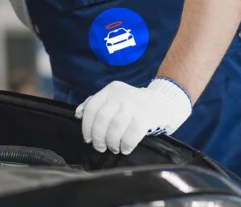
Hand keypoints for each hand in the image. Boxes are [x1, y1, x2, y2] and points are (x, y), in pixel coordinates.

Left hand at [75, 78, 191, 153]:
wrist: (162, 102)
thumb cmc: (132, 104)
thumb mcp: (113, 98)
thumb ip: (94, 103)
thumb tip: (78, 114)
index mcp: (110, 90)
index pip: (91, 108)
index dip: (86, 126)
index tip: (88, 139)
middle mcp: (120, 96)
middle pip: (102, 119)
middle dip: (98, 137)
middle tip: (100, 147)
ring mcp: (133, 106)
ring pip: (115, 128)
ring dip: (111, 142)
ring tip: (113, 148)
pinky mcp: (145, 118)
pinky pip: (131, 135)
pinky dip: (125, 145)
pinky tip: (125, 149)